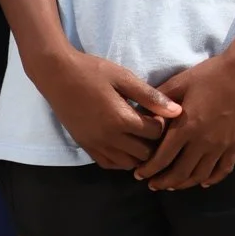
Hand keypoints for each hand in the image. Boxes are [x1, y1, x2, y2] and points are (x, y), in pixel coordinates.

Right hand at [39, 52, 180, 169]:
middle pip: (145, 154)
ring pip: (128, 164)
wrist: (57, 75)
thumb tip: (177, 111)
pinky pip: (109, 164)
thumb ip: (150, 96)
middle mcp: (109, 138)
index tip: (161, 114)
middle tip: (153, 126)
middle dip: (154, 143)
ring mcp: (96, 145)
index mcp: (121, 119)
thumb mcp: (124, 78)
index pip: (155, 134)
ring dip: (139, 154)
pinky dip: (122, 159)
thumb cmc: (92, 71)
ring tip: (141, 137)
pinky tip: (125, 145)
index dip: (163, 125)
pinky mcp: (86, 147)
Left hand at [134, 48, 234, 189]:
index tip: (138, 174)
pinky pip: (223, 170)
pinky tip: (203, 182)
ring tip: (172, 184)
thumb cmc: (209, 75)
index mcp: (186, 127)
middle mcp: (203, 142)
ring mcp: (221, 146)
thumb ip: (158, 102)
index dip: (148, 170)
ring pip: (200, 176)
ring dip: (183, 184)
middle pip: (180, 173)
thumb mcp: (178, 83)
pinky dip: (211, 179)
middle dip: (163, 182)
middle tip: (152, 184)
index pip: (162, 158)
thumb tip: (140, 117)